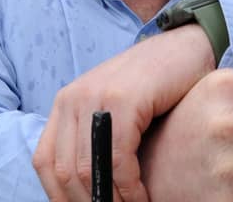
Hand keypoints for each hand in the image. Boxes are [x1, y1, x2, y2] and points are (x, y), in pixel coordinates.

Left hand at [32, 24, 214, 201]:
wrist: (186, 46)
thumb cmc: (157, 84)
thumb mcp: (116, 111)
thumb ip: (96, 139)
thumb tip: (87, 189)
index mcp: (66, 102)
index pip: (46, 163)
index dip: (63, 198)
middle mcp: (73, 98)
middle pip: (64, 172)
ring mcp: (96, 96)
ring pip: (88, 169)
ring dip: (110, 201)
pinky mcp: (123, 99)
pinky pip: (117, 158)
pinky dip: (129, 187)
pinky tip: (143, 197)